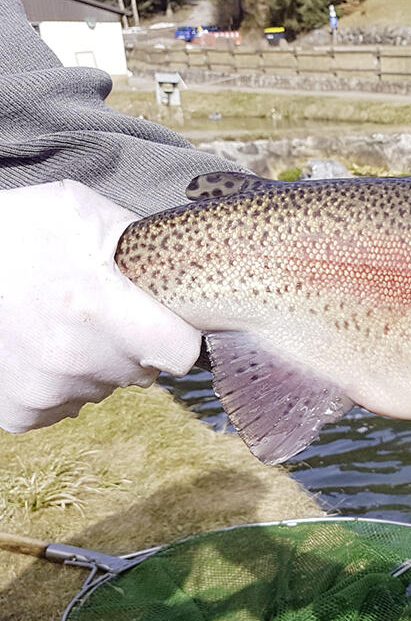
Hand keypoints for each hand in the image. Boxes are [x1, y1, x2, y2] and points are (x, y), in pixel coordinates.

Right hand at [0, 181, 200, 432]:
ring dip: (92, 362)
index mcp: (101, 310)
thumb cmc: (19, 227)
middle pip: (142, 370)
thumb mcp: (84, 212)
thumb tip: (179, 268)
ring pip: (103, 386)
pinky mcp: (19, 408)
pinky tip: (40, 349)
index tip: (159, 317)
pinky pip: (61, 408)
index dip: (174, 333)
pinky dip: (56, 385)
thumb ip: (139, 246)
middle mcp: (78, 359)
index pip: (180, 352)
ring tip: (60, 323)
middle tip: (98, 310)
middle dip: (131, 344)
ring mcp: (47, 389)